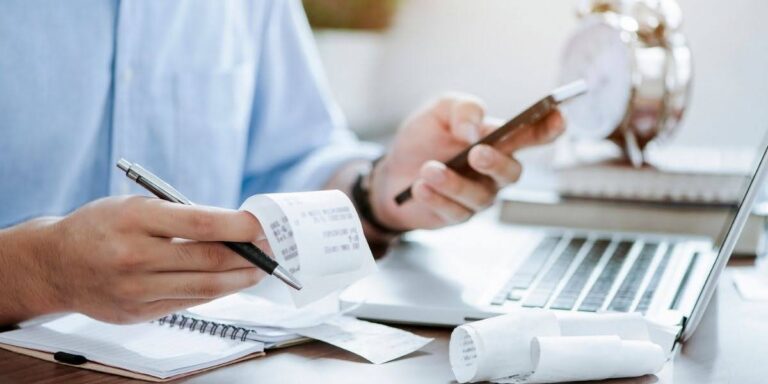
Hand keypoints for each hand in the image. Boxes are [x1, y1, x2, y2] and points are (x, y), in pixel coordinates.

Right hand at [0, 196, 267, 323]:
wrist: (54, 265)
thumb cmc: (101, 227)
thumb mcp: (135, 206)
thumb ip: (181, 216)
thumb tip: (235, 228)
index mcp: (134, 219)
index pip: (200, 224)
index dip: (239, 226)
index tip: (263, 224)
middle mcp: (133, 256)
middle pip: (209, 260)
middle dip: (249, 254)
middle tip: (272, 248)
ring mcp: (134, 290)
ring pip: (205, 288)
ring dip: (241, 278)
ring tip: (261, 269)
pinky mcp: (137, 313)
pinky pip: (189, 303)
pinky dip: (216, 292)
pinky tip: (231, 282)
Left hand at [371, 94, 563, 229]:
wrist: (391, 171)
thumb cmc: (423, 139)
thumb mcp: (439, 111)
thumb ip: (462, 109)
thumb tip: (474, 129)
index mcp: (498, 140)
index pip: (532, 135)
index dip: (549, 127)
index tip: (557, 116)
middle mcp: (494, 171)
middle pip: (513, 172)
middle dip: (497, 163)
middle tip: (476, 153)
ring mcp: (478, 195)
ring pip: (480, 196)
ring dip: (453, 182)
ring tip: (428, 169)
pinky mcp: (457, 216)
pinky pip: (455, 212)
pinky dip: (436, 198)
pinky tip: (420, 187)